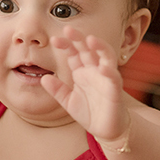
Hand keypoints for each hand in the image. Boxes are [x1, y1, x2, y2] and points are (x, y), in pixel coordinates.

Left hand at [40, 25, 129, 142]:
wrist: (105, 130)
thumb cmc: (89, 112)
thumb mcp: (68, 101)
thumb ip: (57, 90)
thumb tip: (44, 78)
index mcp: (82, 71)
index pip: (74, 53)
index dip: (66, 45)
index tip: (54, 39)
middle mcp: (95, 70)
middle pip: (88, 49)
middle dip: (79, 39)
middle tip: (68, 29)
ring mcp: (106, 78)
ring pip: (106, 57)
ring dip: (100, 47)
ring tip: (90, 39)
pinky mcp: (115, 90)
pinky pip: (114, 78)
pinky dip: (109, 71)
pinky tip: (102, 68)